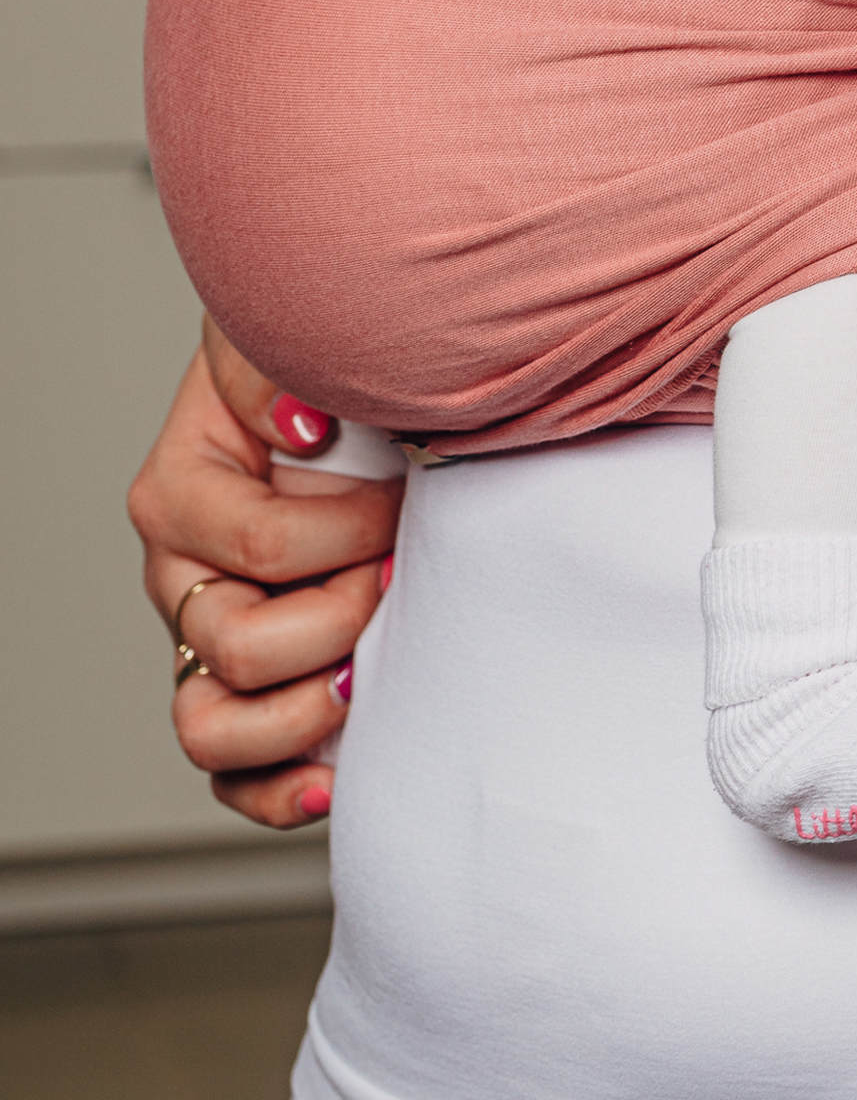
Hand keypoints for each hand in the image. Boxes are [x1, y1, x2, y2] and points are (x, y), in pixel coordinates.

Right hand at [128, 322, 402, 827]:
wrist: (333, 398)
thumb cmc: (311, 372)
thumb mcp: (282, 338)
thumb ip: (274, 367)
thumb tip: (302, 430)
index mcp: (178, 492)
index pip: (263, 544)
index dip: (350, 533)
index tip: (403, 498)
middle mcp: (179, 576)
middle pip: (237, 645)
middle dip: (339, 616)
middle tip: (394, 572)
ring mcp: (204, 640)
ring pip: (212, 729)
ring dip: (302, 714)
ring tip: (365, 674)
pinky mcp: (241, 689)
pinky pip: (233, 777)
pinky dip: (276, 792)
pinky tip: (329, 782)